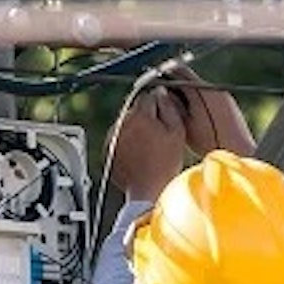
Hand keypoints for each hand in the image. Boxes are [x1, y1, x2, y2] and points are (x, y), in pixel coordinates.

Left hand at [109, 86, 186, 200]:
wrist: (148, 190)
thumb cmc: (165, 163)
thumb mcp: (176, 132)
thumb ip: (169, 107)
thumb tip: (161, 92)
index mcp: (139, 115)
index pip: (148, 97)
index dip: (159, 107)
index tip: (163, 119)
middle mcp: (121, 123)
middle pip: (134, 110)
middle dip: (145, 118)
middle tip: (157, 137)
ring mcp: (112, 137)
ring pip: (125, 125)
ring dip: (134, 131)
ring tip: (147, 150)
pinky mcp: (107, 150)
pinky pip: (117, 139)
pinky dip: (126, 144)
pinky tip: (137, 156)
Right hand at [160, 61, 254, 157]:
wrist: (237, 151)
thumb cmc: (210, 141)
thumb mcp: (185, 123)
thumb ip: (173, 104)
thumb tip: (162, 92)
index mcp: (203, 90)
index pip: (180, 71)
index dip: (165, 74)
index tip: (154, 81)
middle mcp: (215, 89)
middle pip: (190, 78)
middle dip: (175, 83)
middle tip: (160, 93)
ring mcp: (224, 95)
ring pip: (199, 88)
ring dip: (187, 92)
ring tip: (174, 105)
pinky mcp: (229, 104)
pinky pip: (208, 95)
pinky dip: (197, 100)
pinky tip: (191, 113)